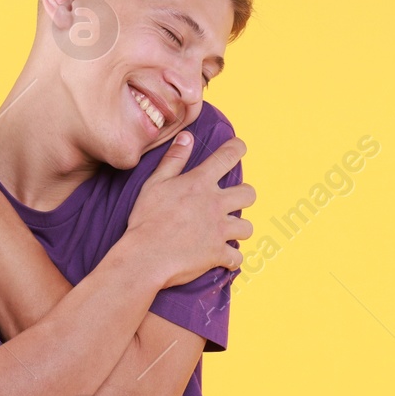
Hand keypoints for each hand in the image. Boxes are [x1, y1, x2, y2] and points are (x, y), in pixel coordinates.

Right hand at [124, 132, 254, 288]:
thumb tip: (187, 137)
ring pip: (247, 227)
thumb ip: (174, 160)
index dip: (238, 148)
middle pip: (249, 194)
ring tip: (227, 231)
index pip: (228, 156)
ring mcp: (219, 230)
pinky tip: (222, 257)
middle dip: (244, 195)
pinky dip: (231, 258)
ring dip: (239, 229)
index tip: (239, 147)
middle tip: (232, 200)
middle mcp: (215, 204)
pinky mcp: (218, 254)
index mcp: (200, 183)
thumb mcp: (155, 183)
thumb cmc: (146, 219)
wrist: (146, 256)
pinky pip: (236, 257)